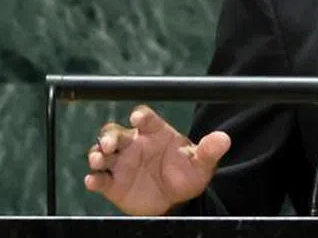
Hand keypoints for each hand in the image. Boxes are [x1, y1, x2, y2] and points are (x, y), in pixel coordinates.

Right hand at [84, 105, 230, 215]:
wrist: (176, 201)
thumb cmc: (186, 174)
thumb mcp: (201, 163)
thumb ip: (209, 150)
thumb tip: (223, 139)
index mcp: (155, 133)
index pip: (145, 118)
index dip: (140, 115)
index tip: (138, 118)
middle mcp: (135, 144)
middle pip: (115, 132)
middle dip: (109, 135)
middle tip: (110, 144)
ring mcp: (122, 163)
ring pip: (102, 152)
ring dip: (97, 154)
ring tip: (99, 159)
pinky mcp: (113, 184)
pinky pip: (99, 179)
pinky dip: (93, 179)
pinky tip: (94, 180)